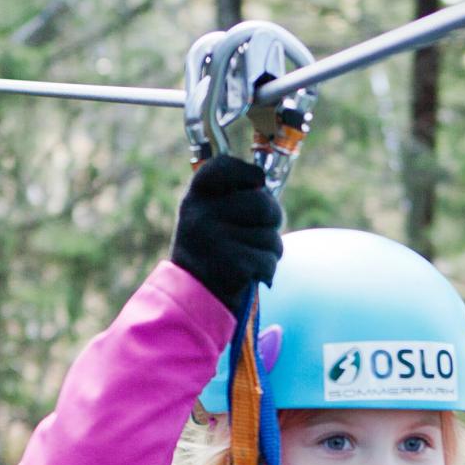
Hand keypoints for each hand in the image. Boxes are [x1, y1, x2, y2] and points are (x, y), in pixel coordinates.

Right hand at [170, 155, 281, 308]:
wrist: (192, 299)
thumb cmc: (210, 253)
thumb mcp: (209, 217)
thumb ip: (233, 197)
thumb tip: (266, 188)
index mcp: (195, 197)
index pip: (226, 166)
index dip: (249, 173)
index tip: (257, 184)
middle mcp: (201, 214)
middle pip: (263, 203)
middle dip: (272, 220)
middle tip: (260, 232)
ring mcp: (215, 239)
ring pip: (271, 236)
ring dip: (270, 251)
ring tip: (248, 258)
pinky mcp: (232, 264)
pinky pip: (269, 260)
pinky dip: (266, 271)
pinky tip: (249, 275)